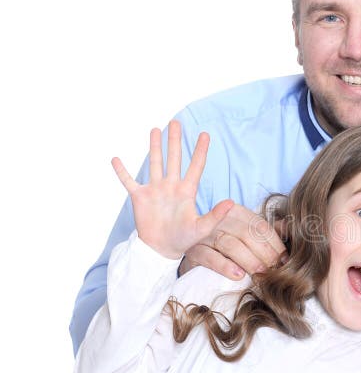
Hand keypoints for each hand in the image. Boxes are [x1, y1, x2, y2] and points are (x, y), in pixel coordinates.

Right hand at [112, 120, 233, 258]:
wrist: (162, 250)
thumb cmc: (184, 239)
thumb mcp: (202, 228)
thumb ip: (216, 215)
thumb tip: (231, 202)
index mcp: (187, 191)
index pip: (196, 166)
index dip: (200, 150)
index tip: (205, 134)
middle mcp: (171, 186)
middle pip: (174, 158)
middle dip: (175, 141)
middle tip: (176, 122)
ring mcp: (155, 190)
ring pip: (155, 163)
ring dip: (154, 147)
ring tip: (155, 130)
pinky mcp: (139, 198)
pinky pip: (129, 181)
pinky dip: (122, 171)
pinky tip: (116, 159)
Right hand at [178, 204, 287, 278]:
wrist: (193, 249)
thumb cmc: (227, 241)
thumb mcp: (246, 232)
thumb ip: (267, 231)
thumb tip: (290, 229)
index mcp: (237, 212)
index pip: (260, 227)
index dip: (275, 243)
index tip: (285, 259)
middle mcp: (220, 219)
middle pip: (247, 235)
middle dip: (264, 254)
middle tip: (275, 270)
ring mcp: (205, 235)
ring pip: (231, 245)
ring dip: (249, 260)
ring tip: (261, 273)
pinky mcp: (194, 251)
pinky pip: (210, 257)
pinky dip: (225, 266)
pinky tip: (238, 275)